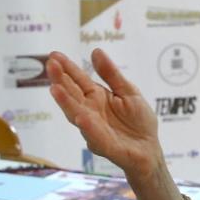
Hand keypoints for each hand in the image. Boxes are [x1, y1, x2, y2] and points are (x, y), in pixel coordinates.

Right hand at [46, 49, 160, 179]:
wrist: (149, 149)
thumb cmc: (138, 120)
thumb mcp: (128, 91)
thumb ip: (111, 74)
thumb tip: (95, 51)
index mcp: (96, 97)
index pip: (78, 80)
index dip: (66, 68)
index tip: (54, 55)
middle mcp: (89, 112)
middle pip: (72, 94)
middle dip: (60, 80)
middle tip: (50, 65)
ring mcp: (93, 129)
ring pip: (76, 114)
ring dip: (66, 103)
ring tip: (55, 89)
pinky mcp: (104, 146)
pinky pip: (95, 136)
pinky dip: (88, 127)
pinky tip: (81, 117)